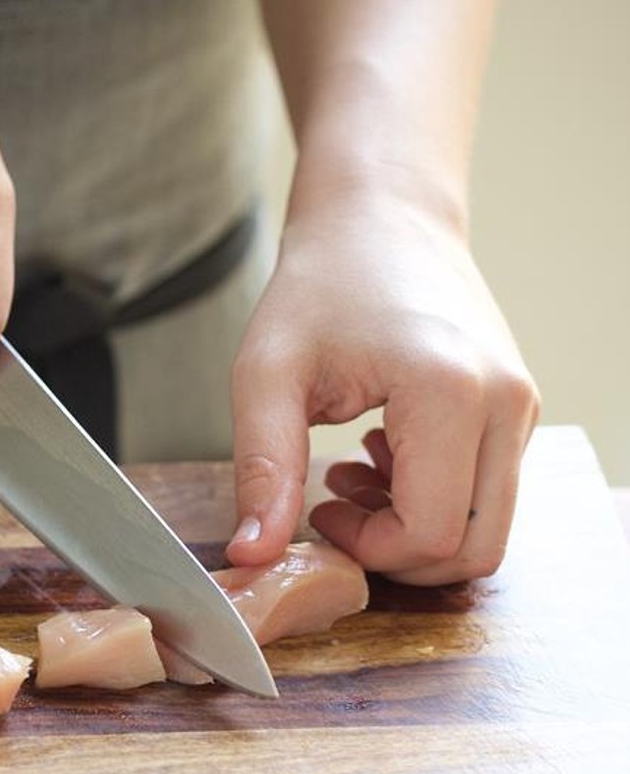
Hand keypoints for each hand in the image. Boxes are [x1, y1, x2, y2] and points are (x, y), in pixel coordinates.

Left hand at [226, 188, 538, 584]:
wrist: (379, 217)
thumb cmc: (319, 284)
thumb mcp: (267, 376)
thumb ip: (263, 470)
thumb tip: (252, 555)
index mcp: (452, 392)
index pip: (430, 534)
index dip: (367, 548)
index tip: (317, 511)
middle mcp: (506, 402)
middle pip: (473, 546)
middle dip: (396, 552)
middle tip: (333, 505)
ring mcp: (521, 405)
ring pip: (485, 525)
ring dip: (414, 525)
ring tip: (350, 473)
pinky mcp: (516, 407)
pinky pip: (486, 491)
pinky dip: (433, 497)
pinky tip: (378, 454)